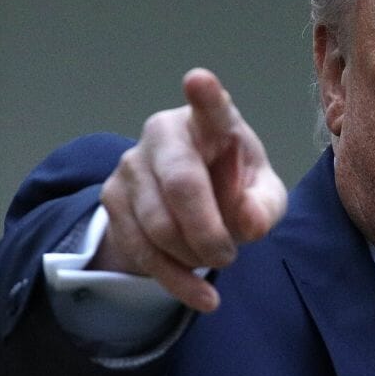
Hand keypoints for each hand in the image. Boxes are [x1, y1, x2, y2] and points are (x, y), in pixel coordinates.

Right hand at [91, 68, 286, 311]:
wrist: (190, 202)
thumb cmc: (236, 187)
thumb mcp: (264, 197)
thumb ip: (263, 207)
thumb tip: (249, 226)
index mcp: (210, 122)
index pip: (209, 107)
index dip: (205, 96)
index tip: (199, 79)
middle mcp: (163, 133)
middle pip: (181, 185)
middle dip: (208, 232)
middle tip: (230, 257)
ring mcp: (131, 164)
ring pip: (158, 226)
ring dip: (193, 258)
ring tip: (216, 261)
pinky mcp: (111, 198)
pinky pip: (140, 250)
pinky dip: (174, 280)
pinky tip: (201, 296)